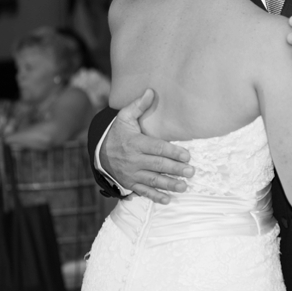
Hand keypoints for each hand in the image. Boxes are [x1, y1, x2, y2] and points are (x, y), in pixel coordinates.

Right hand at [100, 89, 193, 204]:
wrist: (100, 153)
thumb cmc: (118, 133)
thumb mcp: (124, 117)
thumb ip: (138, 105)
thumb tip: (151, 91)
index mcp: (135, 143)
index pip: (157, 148)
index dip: (173, 152)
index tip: (187, 155)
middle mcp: (134, 160)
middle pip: (158, 165)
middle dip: (175, 169)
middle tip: (191, 172)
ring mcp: (132, 174)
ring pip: (153, 180)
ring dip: (169, 185)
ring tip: (184, 186)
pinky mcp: (131, 184)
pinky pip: (143, 191)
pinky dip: (155, 197)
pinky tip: (168, 199)